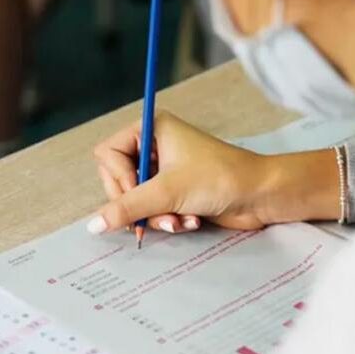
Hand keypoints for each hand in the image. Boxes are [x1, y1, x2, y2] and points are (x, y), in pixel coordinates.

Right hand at [91, 111, 340, 233]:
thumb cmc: (221, 179)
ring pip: (136, 201)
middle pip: (118, 181)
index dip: (119, 179)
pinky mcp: (176, 192)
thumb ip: (126, 208)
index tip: (138, 194)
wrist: (261, 195)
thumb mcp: (168, 192)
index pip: (107, 154)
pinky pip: (154, 211)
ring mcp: (165, 170)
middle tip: (158, 214)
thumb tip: (93, 225)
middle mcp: (155, 146)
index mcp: (151, 129)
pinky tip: (190, 221)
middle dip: (139, 205)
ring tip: (179, 221)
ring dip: (157, 217)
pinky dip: (169, 220)